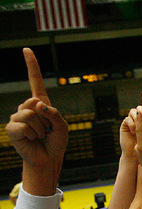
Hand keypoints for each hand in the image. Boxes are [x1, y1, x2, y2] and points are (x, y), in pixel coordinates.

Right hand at [6, 48, 67, 169]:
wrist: (48, 158)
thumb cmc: (56, 142)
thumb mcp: (62, 126)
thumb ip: (54, 114)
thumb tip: (38, 104)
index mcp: (41, 104)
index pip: (36, 81)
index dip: (31, 65)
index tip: (27, 50)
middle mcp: (27, 108)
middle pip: (34, 102)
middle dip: (45, 118)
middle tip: (47, 130)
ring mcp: (17, 117)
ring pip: (29, 114)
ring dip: (39, 128)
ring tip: (40, 136)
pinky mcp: (12, 129)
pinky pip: (22, 126)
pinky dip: (31, 135)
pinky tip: (31, 140)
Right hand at [120, 92, 141, 159]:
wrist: (137, 158)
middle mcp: (139, 121)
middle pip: (140, 109)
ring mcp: (131, 123)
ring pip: (133, 113)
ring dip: (137, 119)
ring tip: (139, 129)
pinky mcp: (124, 126)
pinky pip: (127, 119)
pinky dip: (132, 123)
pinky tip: (134, 130)